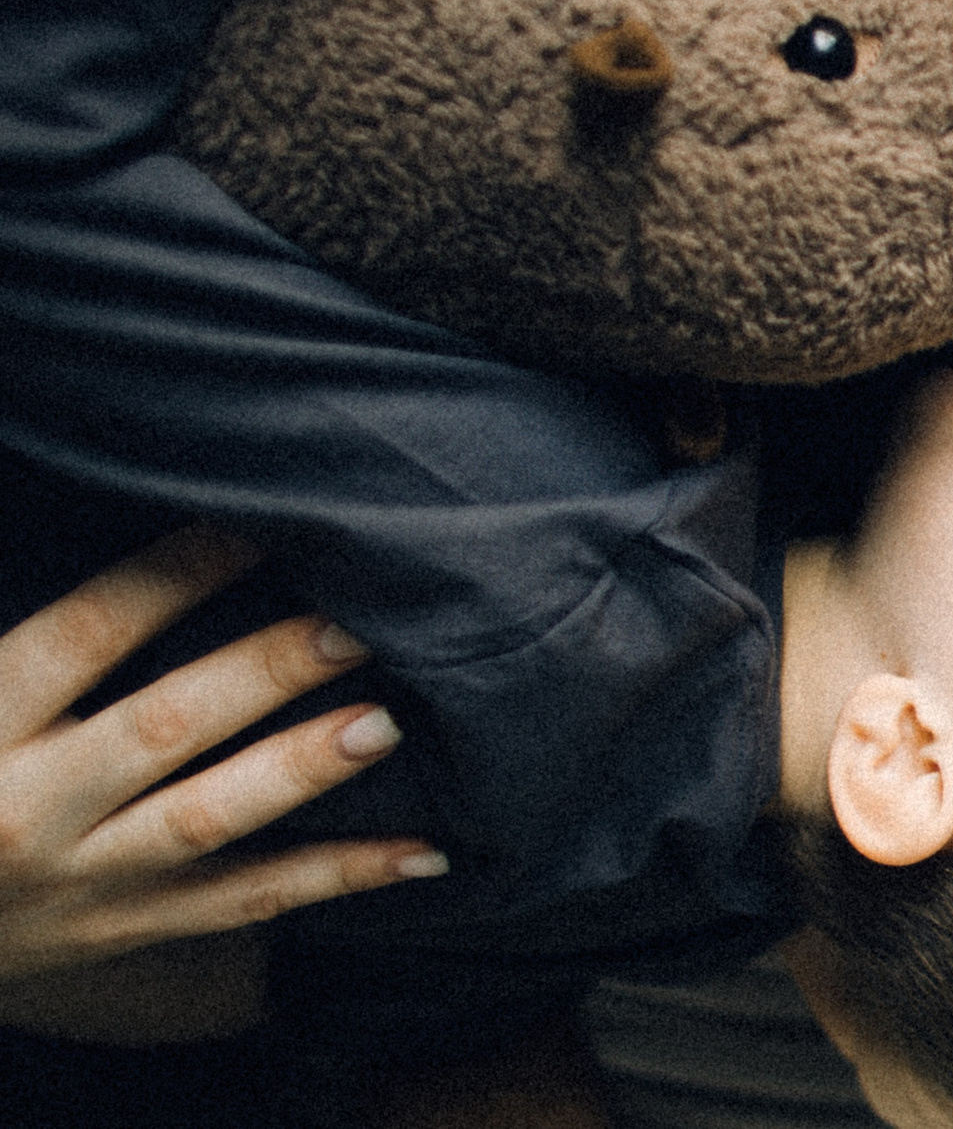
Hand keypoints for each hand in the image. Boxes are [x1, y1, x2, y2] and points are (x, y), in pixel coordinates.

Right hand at [0, 523, 445, 980]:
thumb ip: (38, 640)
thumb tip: (132, 517)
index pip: (85, 635)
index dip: (173, 577)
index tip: (260, 527)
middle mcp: (31, 808)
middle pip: (162, 728)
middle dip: (264, 673)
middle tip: (354, 626)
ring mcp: (85, 879)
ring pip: (209, 821)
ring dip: (303, 771)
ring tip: (387, 724)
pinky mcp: (132, 926)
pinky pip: (249, 903)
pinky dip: (341, 877)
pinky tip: (424, 854)